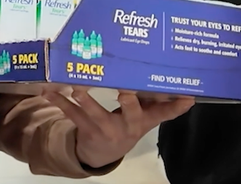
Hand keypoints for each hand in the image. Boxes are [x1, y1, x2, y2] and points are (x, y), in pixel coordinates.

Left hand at [43, 88, 194, 168]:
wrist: (106, 153)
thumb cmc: (130, 126)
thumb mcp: (148, 118)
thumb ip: (164, 104)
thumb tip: (190, 92)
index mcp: (144, 120)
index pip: (163, 112)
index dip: (174, 106)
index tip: (186, 97)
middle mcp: (127, 125)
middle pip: (130, 112)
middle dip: (128, 101)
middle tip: (125, 89)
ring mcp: (105, 128)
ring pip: (95, 112)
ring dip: (85, 99)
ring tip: (77, 87)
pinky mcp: (86, 128)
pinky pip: (72, 114)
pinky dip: (60, 101)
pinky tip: (50, 91)